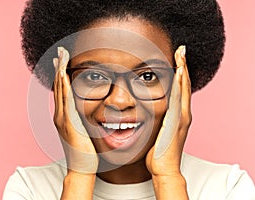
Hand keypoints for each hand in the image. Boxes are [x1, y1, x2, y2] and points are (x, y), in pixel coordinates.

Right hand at [53, 47, 97, 173]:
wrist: (81, 167)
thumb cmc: (85, 152)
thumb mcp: (83, 132)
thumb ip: (84, 121)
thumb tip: (91, 114)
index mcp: (64, 117)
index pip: (62, 92)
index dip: (60, 76)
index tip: (61, 62)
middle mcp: (60, 116)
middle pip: (58, 87)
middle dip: (58, 69)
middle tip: (59, 53)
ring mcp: (62, 119)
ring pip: (60, 91)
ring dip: (59, 73)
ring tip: (60, 57)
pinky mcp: (68, 122)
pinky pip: (65, 100)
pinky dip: (63, 86)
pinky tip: (63, 75)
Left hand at [146, 45, 191, 176]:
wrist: (163, 168)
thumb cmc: (158, 152)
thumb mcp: (157, 132)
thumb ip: (156, 121)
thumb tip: (143, 114)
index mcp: (178, 116)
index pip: (179, 90)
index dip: (179, 74)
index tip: (176, 60)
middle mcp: (183, 114)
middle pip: (184, 85)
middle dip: (183, 66)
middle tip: (181, 50)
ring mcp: (181, 117)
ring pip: (183, 89)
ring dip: (183, 70)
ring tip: (181, 54)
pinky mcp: (177, 122)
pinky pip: (179, 99)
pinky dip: (180, 85)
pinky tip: (179, 72)